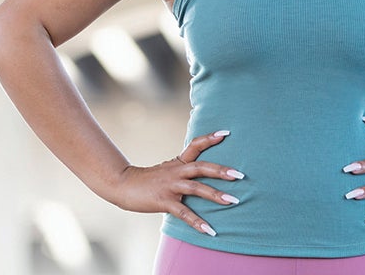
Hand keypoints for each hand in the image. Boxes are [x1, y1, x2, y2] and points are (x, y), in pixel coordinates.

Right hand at [108, 129, 243, 236]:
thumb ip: (184, 169)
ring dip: (216, 195)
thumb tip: (202, 171)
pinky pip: (184, 213)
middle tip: (241, 175)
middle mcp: (176, 171)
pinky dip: (198, 222)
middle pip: (202, 167)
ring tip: (234, 201)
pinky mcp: (164, 201)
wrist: (123, 185)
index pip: (195, 145)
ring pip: (197, 188)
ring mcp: (170, 186)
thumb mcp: (168, 169)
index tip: (226, 133)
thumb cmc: (148, 179)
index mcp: (178, 162)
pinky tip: (210, 230)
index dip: (210, 138)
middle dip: (222, 170)